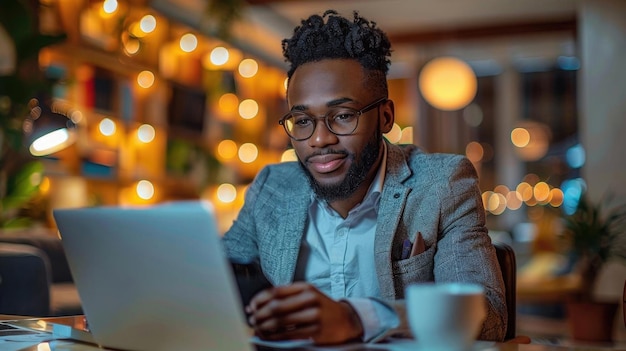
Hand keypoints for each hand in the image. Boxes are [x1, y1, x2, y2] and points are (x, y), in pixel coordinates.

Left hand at [246, 282, 362, 344]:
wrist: (345, 320)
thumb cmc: (322, 307)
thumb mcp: (308, 295)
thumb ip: (286, 297)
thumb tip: (258, 305)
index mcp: (305, 287)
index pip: (276, 291)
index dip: (259, 299)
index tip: (251, 306)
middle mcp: (310, 299)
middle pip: (276, 306)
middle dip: (260, 314)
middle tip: (252, 319)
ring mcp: (314, 315)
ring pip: (280, 321)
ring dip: (265, 326)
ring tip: (258, 329)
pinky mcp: (316, 330)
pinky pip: (289, 333)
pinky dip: (275, 336)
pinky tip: (269, 336)